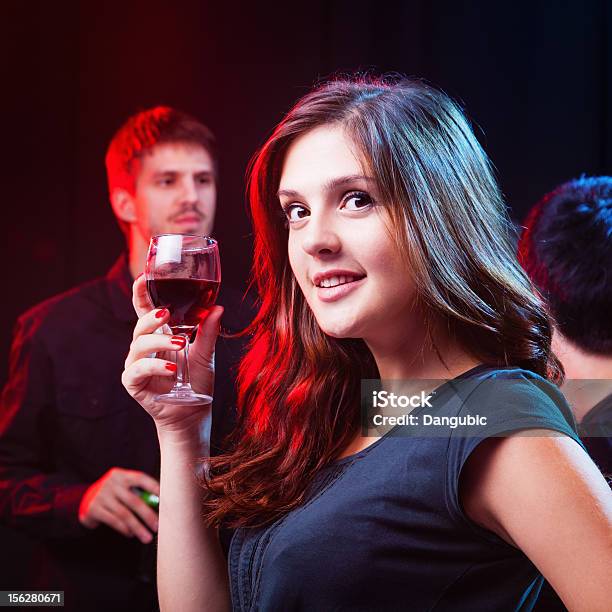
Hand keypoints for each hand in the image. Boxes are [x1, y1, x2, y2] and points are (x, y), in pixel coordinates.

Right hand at [78, 468, 159, 542]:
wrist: (85, 501)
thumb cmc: (113, 495)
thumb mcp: (123, 488)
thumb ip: (138, 493)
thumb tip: (158, 505)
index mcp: (121, 475)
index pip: (140, 478)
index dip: (153, 487)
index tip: (164, 499)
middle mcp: (111, 483)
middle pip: (134, 500)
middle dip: (147, 515)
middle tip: (157, 527)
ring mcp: (101, 496)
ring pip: (124, 514)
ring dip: (137, 527)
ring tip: (146, 537)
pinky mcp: (94, 509)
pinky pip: (114, 521)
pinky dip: (125, 529)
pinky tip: (131, 534)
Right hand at [122, 275, 222, 432]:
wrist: (193, 413)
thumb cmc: (196, 382)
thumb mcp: (205, 354)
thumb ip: (208, 332)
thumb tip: (218, 307)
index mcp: (160, 334)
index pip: (145, 309)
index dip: (141, 293)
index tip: (143, 277)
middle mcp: (145, 347)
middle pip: (140, 324)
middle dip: (151, 316)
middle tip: (168, 314)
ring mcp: (137, 364)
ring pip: (139, 344)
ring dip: (160, 341)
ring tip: (181, 343)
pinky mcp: (133, 382)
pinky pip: (138, 369)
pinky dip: (155, 366)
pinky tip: (172, 370)